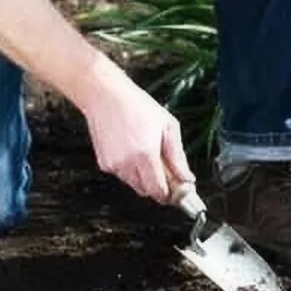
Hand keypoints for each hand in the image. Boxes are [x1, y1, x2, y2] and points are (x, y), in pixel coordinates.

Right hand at [79, 70, 194, 202]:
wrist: (105, 95)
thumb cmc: (136, 105)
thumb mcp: (168, 126)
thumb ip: (178, 156)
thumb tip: (187, 178)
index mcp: (146, 155)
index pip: (159, 191)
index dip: (170, 195)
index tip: (176, 191)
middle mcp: (127, 163)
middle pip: (146, 192)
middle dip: (157, 186)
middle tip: (165, 171)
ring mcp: (113, 165)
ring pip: (133, 184)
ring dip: (143, 178)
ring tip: (146, 154)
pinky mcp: (104, 163)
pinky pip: (121, 175)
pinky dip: (129, 169)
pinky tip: (131, 150)